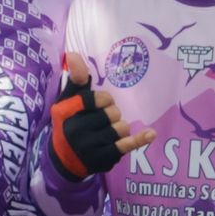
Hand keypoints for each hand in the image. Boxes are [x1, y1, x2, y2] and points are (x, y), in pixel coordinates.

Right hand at [48, 52, 154, 180]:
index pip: (96, 98)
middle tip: (103, 121)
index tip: (103, 103)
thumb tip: (73, 54)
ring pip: (121, 128)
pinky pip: (126, 145)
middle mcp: (76, 130)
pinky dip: (139, 139)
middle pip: (112, 113)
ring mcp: (89, 146)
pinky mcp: (102, 158)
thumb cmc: (68, 124)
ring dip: (119, 128)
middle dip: (112, 114)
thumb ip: (75, 80)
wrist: (64, 160)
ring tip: (108, 132)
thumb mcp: (67, 101)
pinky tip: (150, 134)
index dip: (104, 100)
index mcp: (66, 112)